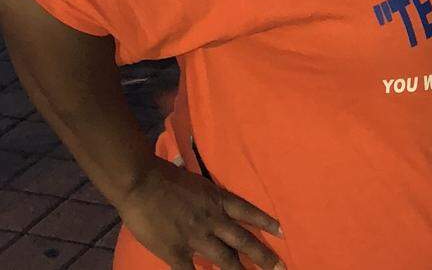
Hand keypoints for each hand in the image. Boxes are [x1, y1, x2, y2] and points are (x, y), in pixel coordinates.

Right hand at [115, 155, 283, 269]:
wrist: (142, 183)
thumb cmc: (167, 177)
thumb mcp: (198, 183)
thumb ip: (210, 196)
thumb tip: (217, 203)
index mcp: (218, 200)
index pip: (249, 213)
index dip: (267, 223)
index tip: (283, 233)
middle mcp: (214, 220)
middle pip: (244, 241)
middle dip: (263, 256)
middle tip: (280, 268)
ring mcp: (196, 237)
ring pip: (225, 259)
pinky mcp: (176, 251)